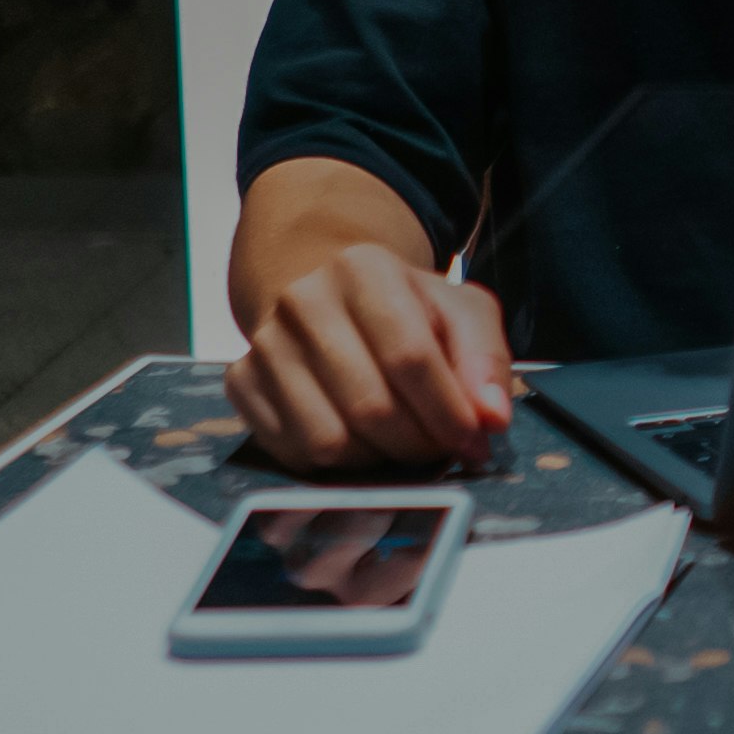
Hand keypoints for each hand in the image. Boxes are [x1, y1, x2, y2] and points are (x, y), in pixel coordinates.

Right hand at [226, 240, 512, 472]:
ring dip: (379, 460)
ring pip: (329, 441)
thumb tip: (492, 418)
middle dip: (418, 443)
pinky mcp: (241, 384)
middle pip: (370, 407)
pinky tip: (361, 440)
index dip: (449, 412)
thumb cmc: (405, 309)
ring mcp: (264, 344)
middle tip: (441, 448)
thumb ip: (486, 359)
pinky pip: (295, 453)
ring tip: (402, 441)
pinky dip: (338, 464)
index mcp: (363, 268)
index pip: (409, 357)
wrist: (329, 296)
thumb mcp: (461, 313)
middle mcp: (303, 300)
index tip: (476, 441)